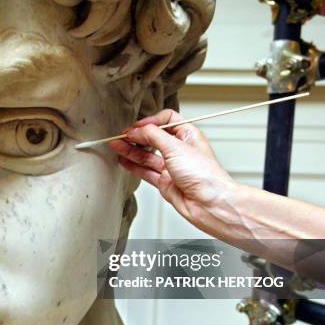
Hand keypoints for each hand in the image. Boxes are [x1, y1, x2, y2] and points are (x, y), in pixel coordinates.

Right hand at [109, 109, 235, 223]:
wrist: (209, 203)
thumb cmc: (205, 175)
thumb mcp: (176, 147)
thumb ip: (154, 136)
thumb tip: (137, 130)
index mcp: (188, 136)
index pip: (166, 121)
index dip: (150, 122)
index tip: (137, 127)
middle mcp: (179, 150)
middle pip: (153, 138)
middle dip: (137, 136)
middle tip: (122, 136)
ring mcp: (171, 167)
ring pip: (146, 155)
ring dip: (130, 150)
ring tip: (116, 146)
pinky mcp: (164, 182)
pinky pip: (145, 171)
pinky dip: (133, 166)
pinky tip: (123, 160)